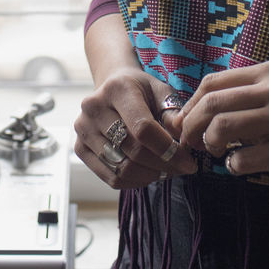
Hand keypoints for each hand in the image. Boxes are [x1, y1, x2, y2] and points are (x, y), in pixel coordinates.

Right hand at [74, 67, 197, 189]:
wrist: (112, 87)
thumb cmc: (141, 90)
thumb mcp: (161, 91)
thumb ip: (173, 112)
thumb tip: (183, 135)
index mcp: (117, 89)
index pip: (143, 128)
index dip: (168, 150)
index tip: (189, 162)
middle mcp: (93, 107)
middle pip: (133, 151)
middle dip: (164, 165)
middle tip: (181, 169)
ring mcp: (82, 129)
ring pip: (122, 168)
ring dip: (151, 176)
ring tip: (166, 170)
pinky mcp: (79, 147)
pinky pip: (111, 177)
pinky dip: (134, 182)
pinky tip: (148, 173)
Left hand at [177, 61, 268, 193]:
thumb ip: (243, 99)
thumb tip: (190, 114)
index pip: (213, 82)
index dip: (191, 105)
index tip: (185, 124)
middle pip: (214, 103)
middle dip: (193, 126)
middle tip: (192, 143)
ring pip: (225, 127)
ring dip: (211, 144)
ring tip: (217, 152)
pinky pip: (247, 157)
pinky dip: (234, 165)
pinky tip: (240, 165)